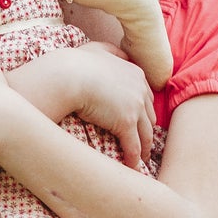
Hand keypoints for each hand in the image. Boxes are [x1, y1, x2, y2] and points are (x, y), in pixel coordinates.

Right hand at [65, 43, 155, 166]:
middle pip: (149, 116)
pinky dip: (134, 159)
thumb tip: (120, 55)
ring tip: (141, 160)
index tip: (141, 123)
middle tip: (144, 143)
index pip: (145, 97)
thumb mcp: (98, 49)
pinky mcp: (126, 123)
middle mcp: (140, 89)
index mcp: (135, 73)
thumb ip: (112, 51)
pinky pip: (134, 146)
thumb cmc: (77, 62)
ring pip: (145, 134)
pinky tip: (132, 168)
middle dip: (147, 131)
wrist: (68, 75)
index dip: (143, 112)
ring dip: (145, 148)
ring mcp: (135, 107)